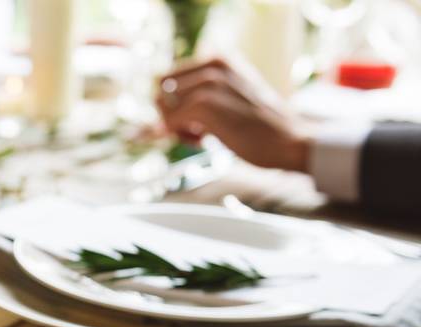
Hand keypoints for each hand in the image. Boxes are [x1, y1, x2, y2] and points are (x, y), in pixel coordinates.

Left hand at [157, 58, 311, 173]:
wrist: (290, 141)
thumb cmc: (262, 127)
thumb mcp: (233, 98)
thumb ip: (204, 94)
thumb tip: (162, 110)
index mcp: (220, 60)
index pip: (171, 78)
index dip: (175, 103)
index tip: (195, 119)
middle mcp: (213, 64)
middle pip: (162, 90)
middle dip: (171, 114)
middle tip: (195, 131)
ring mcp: (208, 83)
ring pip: (164, 107)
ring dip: (177, 127)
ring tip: (202, 137)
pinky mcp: (203, 104)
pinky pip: (168, 122)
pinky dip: (181, 137)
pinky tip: (204, 142)